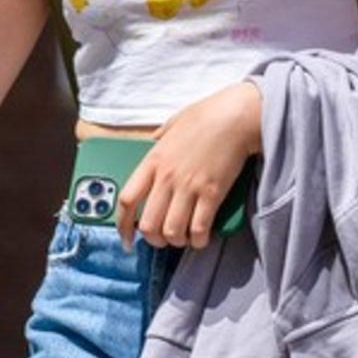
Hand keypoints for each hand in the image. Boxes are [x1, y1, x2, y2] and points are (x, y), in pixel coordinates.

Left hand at [117, 81, 260, 247]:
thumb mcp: (174, 124)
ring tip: (184, 238)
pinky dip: (199, 239)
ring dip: (177, 241)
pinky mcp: (212, 193)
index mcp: (153, 161)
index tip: (126, 237)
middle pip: (148, 224)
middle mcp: (167, 177)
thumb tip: (155, 140)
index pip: (127, 200)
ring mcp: (189, 187)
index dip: (123, 225)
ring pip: (172, 231)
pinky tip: (201, 238)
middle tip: (163, 240)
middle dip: (154, 240)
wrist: (235, 116)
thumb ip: (161, 137)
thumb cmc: (207, 116)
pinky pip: (199, 228)